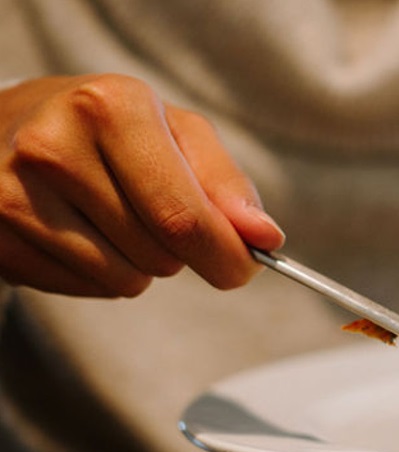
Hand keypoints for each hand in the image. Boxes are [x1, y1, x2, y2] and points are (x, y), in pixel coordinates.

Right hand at [0, 74, 284, 297]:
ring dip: (139, 265)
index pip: (185, 217)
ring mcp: (14, 194)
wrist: (9, 127)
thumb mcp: (177, 133)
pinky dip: (99, 274)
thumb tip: (266, 238)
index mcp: (111, 106)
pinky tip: (79, 233)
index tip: (245, 267)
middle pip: (161, 254)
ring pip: (125, 280)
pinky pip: (86, 289)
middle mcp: (53, 145)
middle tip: (157, 216)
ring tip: (112, 217)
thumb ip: (228, 185)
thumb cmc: (111, 130)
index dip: (227, 255)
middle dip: (181, 253)